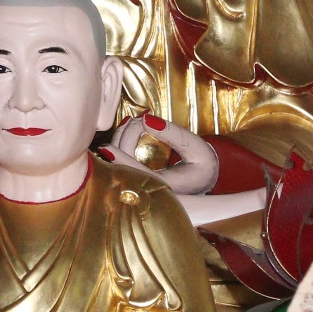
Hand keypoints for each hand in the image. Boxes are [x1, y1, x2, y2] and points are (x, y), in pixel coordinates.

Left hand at [99, 113, 218, 194]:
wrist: (205, 178)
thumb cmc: (203, 165)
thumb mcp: (197, 148)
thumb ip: (174, 134)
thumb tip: (146, 120)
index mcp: (168, 188)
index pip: (139, 176)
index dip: (122, 162)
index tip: (107, 149)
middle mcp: (151, 191)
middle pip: (125, 168)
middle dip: (124, 140)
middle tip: (134, 120)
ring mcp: (142, 187)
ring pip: (119, 166)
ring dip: (121, 140)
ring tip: (134, 122)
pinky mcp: (137, 181)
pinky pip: (121, 163)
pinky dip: (121, 144)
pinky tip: (127, 129)